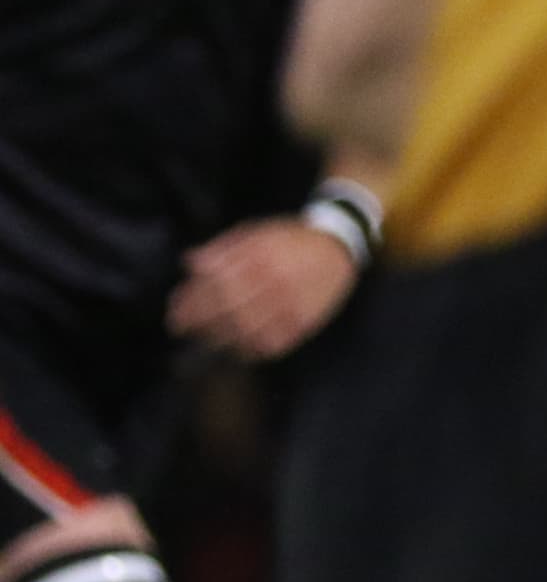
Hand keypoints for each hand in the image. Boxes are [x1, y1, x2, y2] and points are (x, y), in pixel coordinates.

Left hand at [168, 218, 362, 359]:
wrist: (338, 246)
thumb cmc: (290, 238)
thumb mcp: (255, 231)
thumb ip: (223, 248)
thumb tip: (190, 264)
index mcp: (259, 255)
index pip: (214, 283)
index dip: (189, 301)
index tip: (174, 311)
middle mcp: (275, 280)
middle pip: (226, 309)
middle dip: (198, 323)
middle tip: (182, 329)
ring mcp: (291, 303)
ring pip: (247, 330)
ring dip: (219, 339)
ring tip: (206, 338)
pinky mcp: (305, 321)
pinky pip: (272, 343)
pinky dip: (250, 350)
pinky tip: (237, 347)